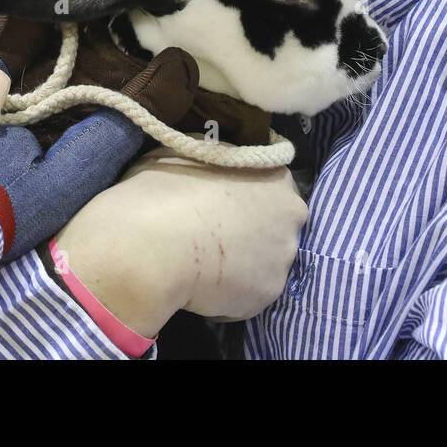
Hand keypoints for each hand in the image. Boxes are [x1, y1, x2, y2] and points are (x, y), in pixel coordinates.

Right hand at [54, 142, 308, 336]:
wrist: (154, 243)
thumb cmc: (167, 188)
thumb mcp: (191, 153)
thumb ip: (218, 161)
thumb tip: (216, 169)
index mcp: (276, 175)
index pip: (274, 187)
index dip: (249, 198)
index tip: (226, 206)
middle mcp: (292, 215)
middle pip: (278, 225)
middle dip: (255, 231)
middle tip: (218, 236)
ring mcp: (284, 256)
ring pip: (267, 261)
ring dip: (245, 263)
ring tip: (207, 264)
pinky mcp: (270, 292)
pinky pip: (251, 293)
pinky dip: (232, 293)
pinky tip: (204, 285)